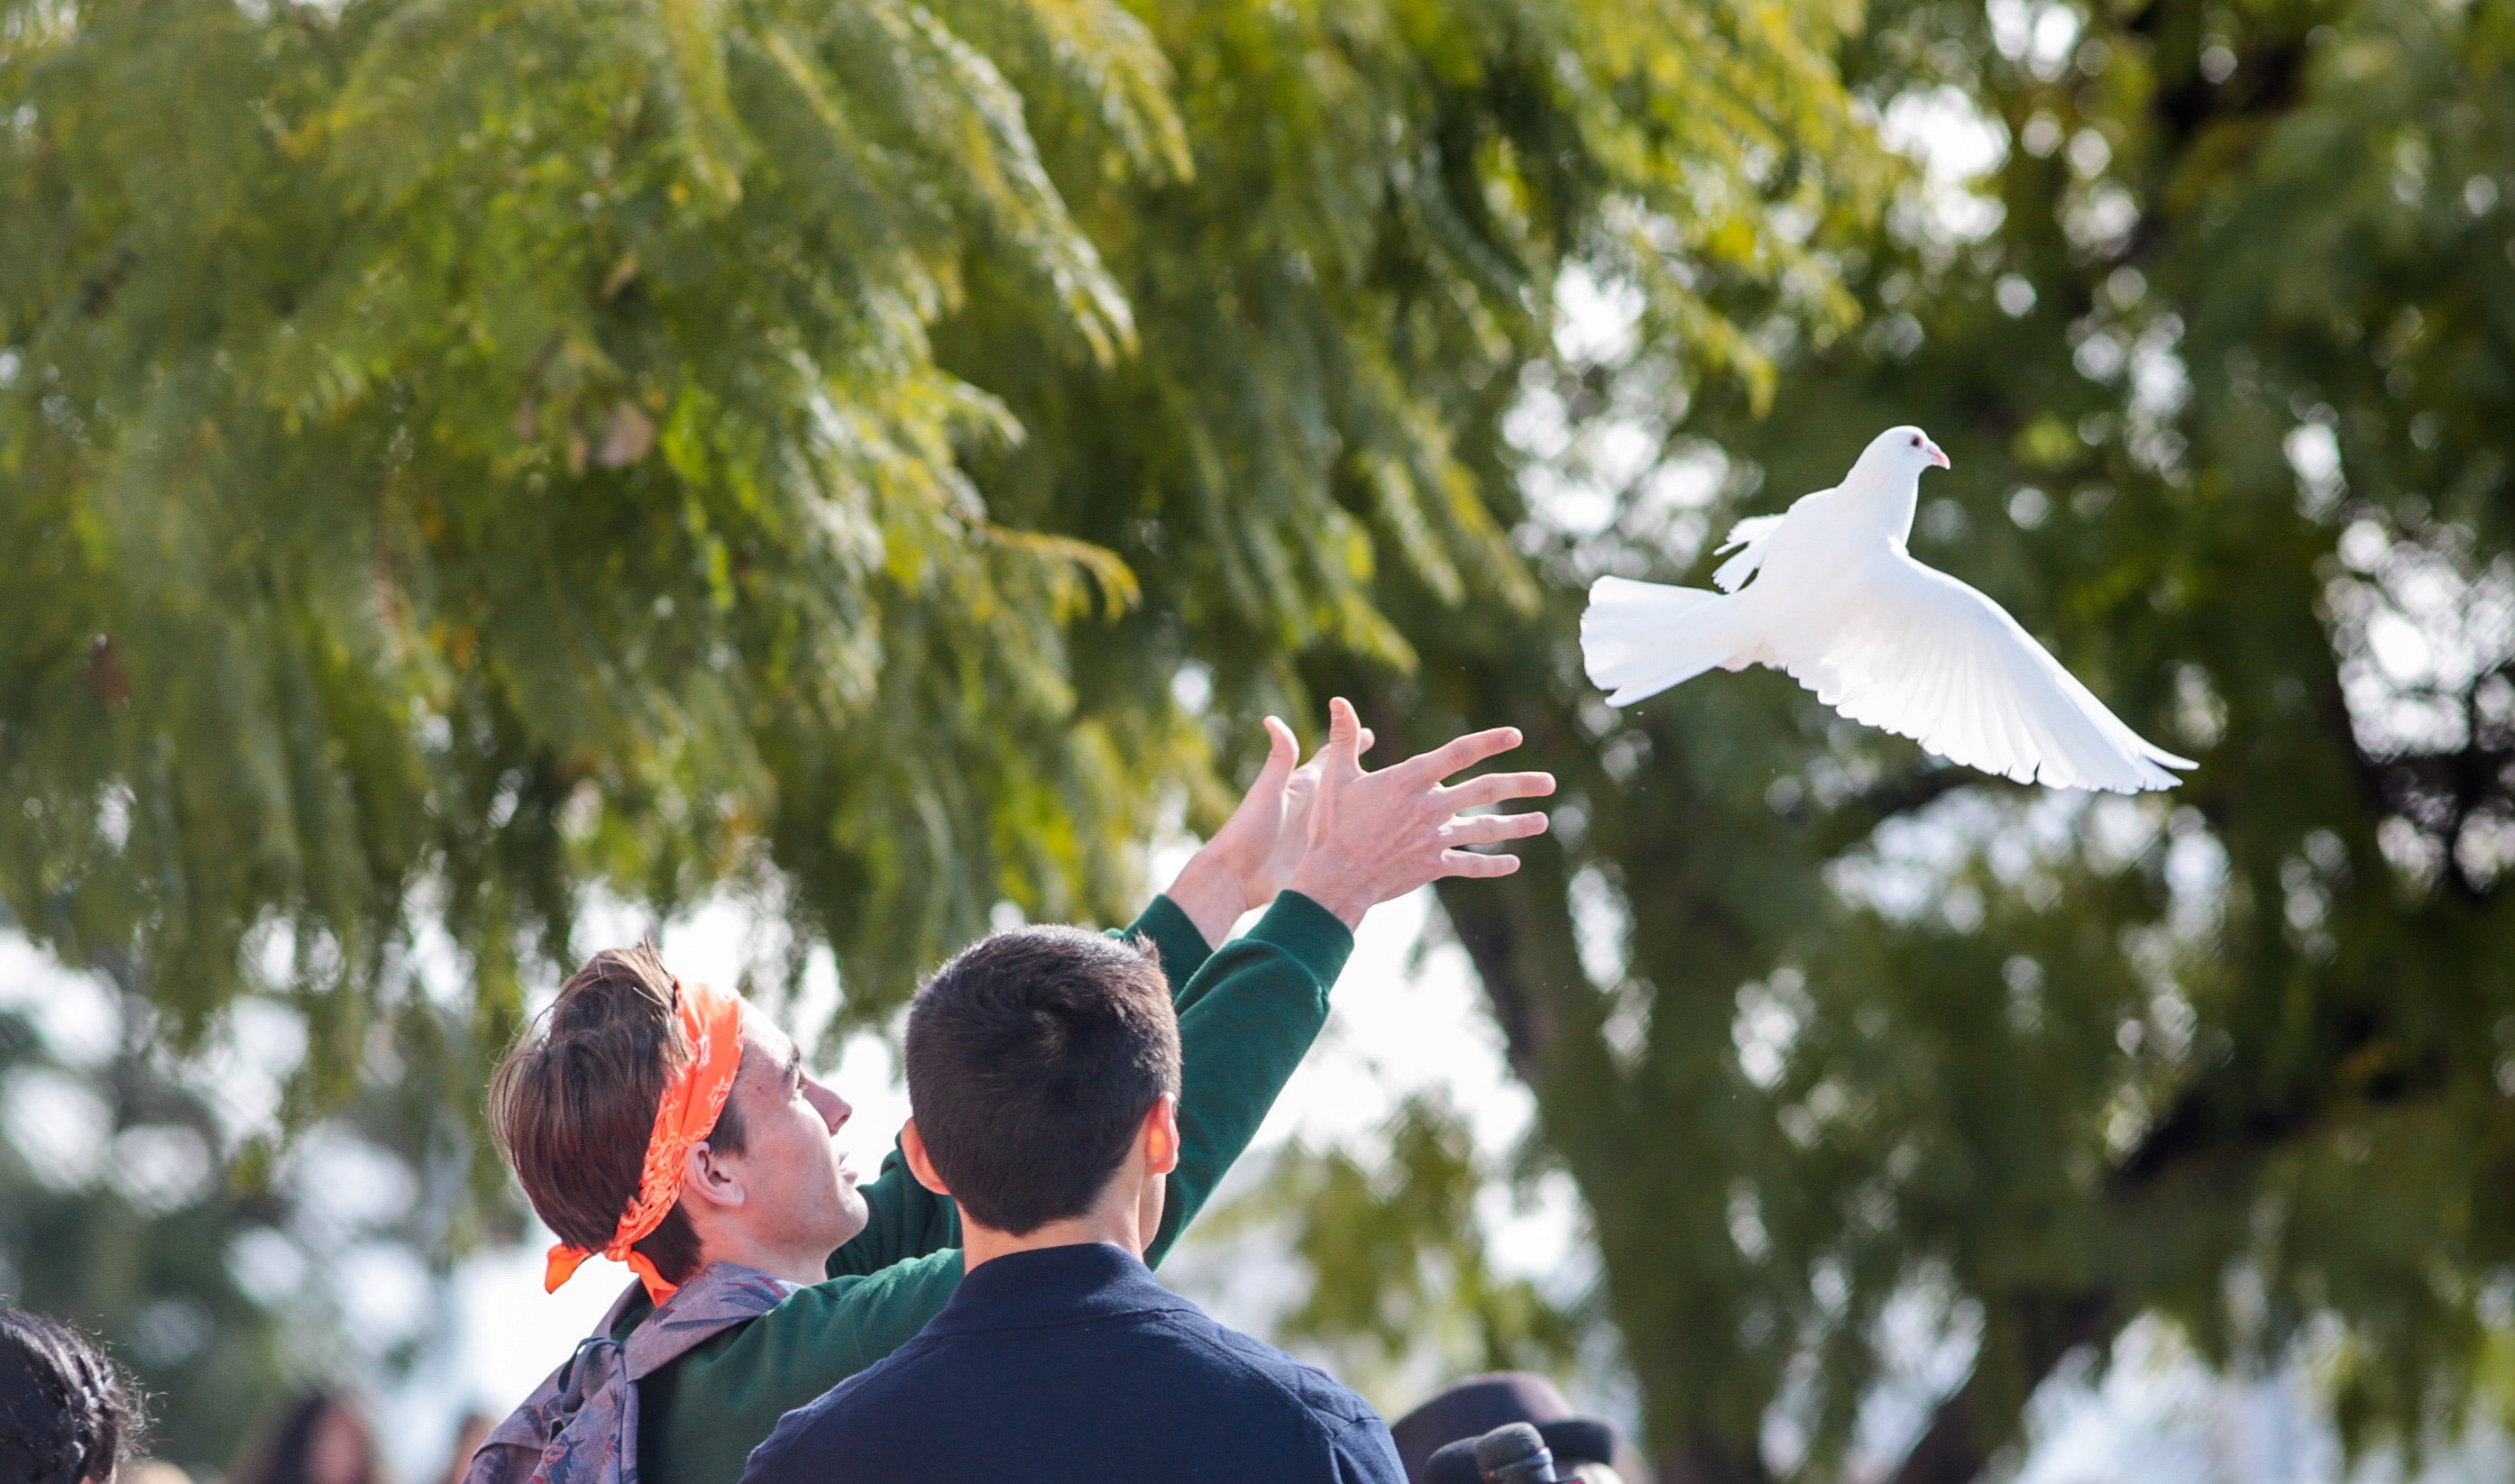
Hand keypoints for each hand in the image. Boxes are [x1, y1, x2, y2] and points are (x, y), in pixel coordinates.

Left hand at [1166, 715, 1372, 945]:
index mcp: (1302, 787)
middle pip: (1344, 787)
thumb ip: (1279, 758)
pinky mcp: (1316, 857)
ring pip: (1347, 816)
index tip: (1368, 734)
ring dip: (1366, 809)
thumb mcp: (1268, 790)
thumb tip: (1272, 719)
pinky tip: (1375, 843)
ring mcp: (1314, 833)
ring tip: (1388, 804)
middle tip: (1388, 770)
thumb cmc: (1249, 829)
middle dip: (1363, 777)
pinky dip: (1359, 840)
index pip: (1330, 758)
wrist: (1237, 876)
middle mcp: (1311, 808)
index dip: (1349, 744)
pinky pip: (1343, 845)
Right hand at [1285, 698, 1553, 927]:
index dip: (1488, 742)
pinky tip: (1513, 863)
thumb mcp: (1335, 777)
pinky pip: (1470, 865)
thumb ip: (1344, 737)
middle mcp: (1429, 807)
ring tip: (1543, 821)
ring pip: (1486, 829)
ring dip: (1517, 825)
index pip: (1458, 754)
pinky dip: (1493, 865)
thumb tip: (1338, 700)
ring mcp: (1435, 838)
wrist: (1335, 878)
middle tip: (1549, 782)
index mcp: (1409, 780)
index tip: (1515, 736)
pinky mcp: (1433, 866)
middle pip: (1486, 790)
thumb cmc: (1332, 825)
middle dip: (1521, 785)